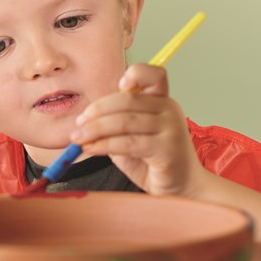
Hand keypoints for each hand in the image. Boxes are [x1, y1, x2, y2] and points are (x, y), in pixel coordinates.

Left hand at [71, 64, 205, 195]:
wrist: (181, 187)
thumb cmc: (152, 161)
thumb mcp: (129, 136)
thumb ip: (113, 124)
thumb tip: (83, 122)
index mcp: (161, 100)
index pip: (154, 74)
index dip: (136, 74)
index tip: (118, 85)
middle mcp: (169, 109)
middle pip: (128, 100)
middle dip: (97, 111)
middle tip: (79, 124)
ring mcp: (171, 128)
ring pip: (124, 121)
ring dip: (95, 130)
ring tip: (79, 139)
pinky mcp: (167, 149)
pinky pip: (128, 143)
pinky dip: (104, 145)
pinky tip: (91, 149)